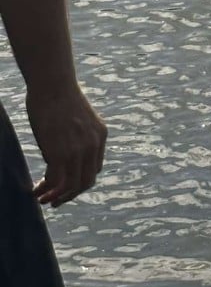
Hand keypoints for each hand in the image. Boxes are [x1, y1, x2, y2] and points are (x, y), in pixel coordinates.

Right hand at [26, 84, 107, 206]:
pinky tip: (35, 191)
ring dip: (56, 197)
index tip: (65, 186)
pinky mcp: (61, 152)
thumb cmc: (57, 97)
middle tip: (55, 202)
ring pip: (71, 186)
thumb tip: (62, 149)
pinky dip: (46, 190)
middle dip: (70, 195)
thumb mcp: (76, 118)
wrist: (52, 84)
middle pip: (86, 182)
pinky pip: (56, 180)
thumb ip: (76, 135)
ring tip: (43, 200)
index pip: (94, 168)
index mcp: (100, 136)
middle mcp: (93, 145)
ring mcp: (78, 150)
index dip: (80, 181)